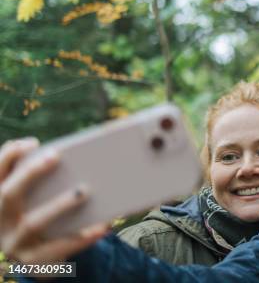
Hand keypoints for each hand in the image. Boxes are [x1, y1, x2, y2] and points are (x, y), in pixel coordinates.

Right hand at [0, 137, 108, 262]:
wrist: (34, 263)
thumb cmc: (39, 218)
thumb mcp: (32, 200)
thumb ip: (44, 180)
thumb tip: (84, 153)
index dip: (9, 156)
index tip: (32, 142)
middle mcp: (0, 221)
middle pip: (8, 194)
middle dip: (30, 173)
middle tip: (55, 156)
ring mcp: (14, 242)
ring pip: (33, 223)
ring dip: (59, 205)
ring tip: (84, 191)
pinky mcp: (34, 260)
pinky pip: (58, 248)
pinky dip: (81, 236)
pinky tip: (102, 226)